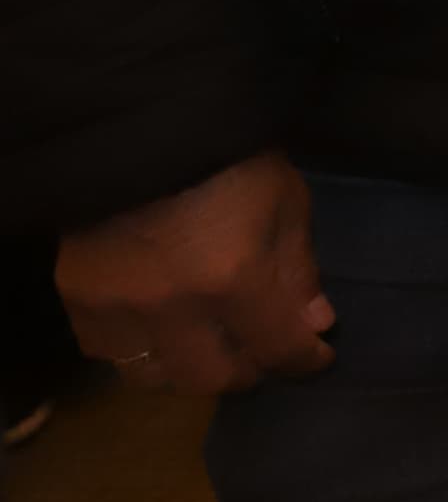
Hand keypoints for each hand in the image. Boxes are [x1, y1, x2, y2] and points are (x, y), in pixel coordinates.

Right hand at [59, 151, 333, 394]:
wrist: (146, 123)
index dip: (304, 359)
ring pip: (154, 377)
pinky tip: (160, 332)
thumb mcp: (286, 202)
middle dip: (248, 370)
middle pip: (212, 378)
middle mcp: (171, 306)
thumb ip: (299, 270)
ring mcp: (117, 306)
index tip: (316, 356)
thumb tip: (314, 326)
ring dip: (189, 369)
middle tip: (261, 352)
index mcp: (233, 277)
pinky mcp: (77, 296)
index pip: (276, 349)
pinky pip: (106, 352)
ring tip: (210, 347)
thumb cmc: (231, 156)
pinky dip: (139, 352)